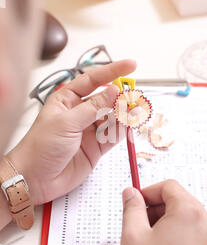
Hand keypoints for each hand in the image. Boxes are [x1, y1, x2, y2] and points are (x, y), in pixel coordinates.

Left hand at [8, 60, 135, 204]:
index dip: (113, 71)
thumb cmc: (40, 147)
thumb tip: (114, 91)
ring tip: (134, 112)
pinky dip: (123, 130)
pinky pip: (114, 135)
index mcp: (67, 100)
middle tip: (134, 97)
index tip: (131, 66)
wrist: (35, 179)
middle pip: (106, 99)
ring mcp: (89, 130)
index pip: (93, 80)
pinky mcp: (96, 147)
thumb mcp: (67, 122)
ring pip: (113, 117)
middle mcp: (79, 113)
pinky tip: (129, 126)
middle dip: (121, 97)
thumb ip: (93, 107)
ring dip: (124, 114)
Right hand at [121, 180, 206, 244]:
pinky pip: (195, 232)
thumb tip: (131, 194)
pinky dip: (180, 234)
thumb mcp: (133, 235)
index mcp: (189, 211)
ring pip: (187, 216)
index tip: (137, 202)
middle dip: (157, 208)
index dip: (149, 192)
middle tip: (140, 224)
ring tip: (152, 242)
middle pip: (179, 200)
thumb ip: (131, 208)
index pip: (169, 186)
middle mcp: (206, 221)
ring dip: (168, 221)